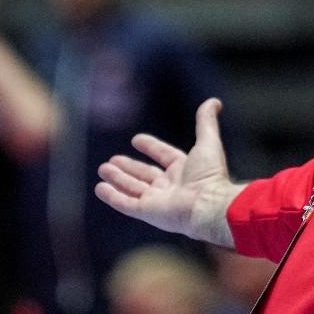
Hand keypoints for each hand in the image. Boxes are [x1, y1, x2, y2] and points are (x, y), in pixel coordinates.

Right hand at [95, 98, 242, 246]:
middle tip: (111, 160)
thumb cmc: (209, 175)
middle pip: (144, 174)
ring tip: (102, 169)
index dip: (151, 147)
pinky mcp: (147, 212)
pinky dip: (112, 196)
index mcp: (185, 170)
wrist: (207, 205)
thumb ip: (206, 122)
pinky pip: (125, 204)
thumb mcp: (208, 141)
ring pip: (132, 188)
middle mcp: (170, 186)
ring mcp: (158, 200)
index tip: (136, 139)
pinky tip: (100, 188)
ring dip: (117, 179)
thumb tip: (214, 102)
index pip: (164, 156)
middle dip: (128, 167)